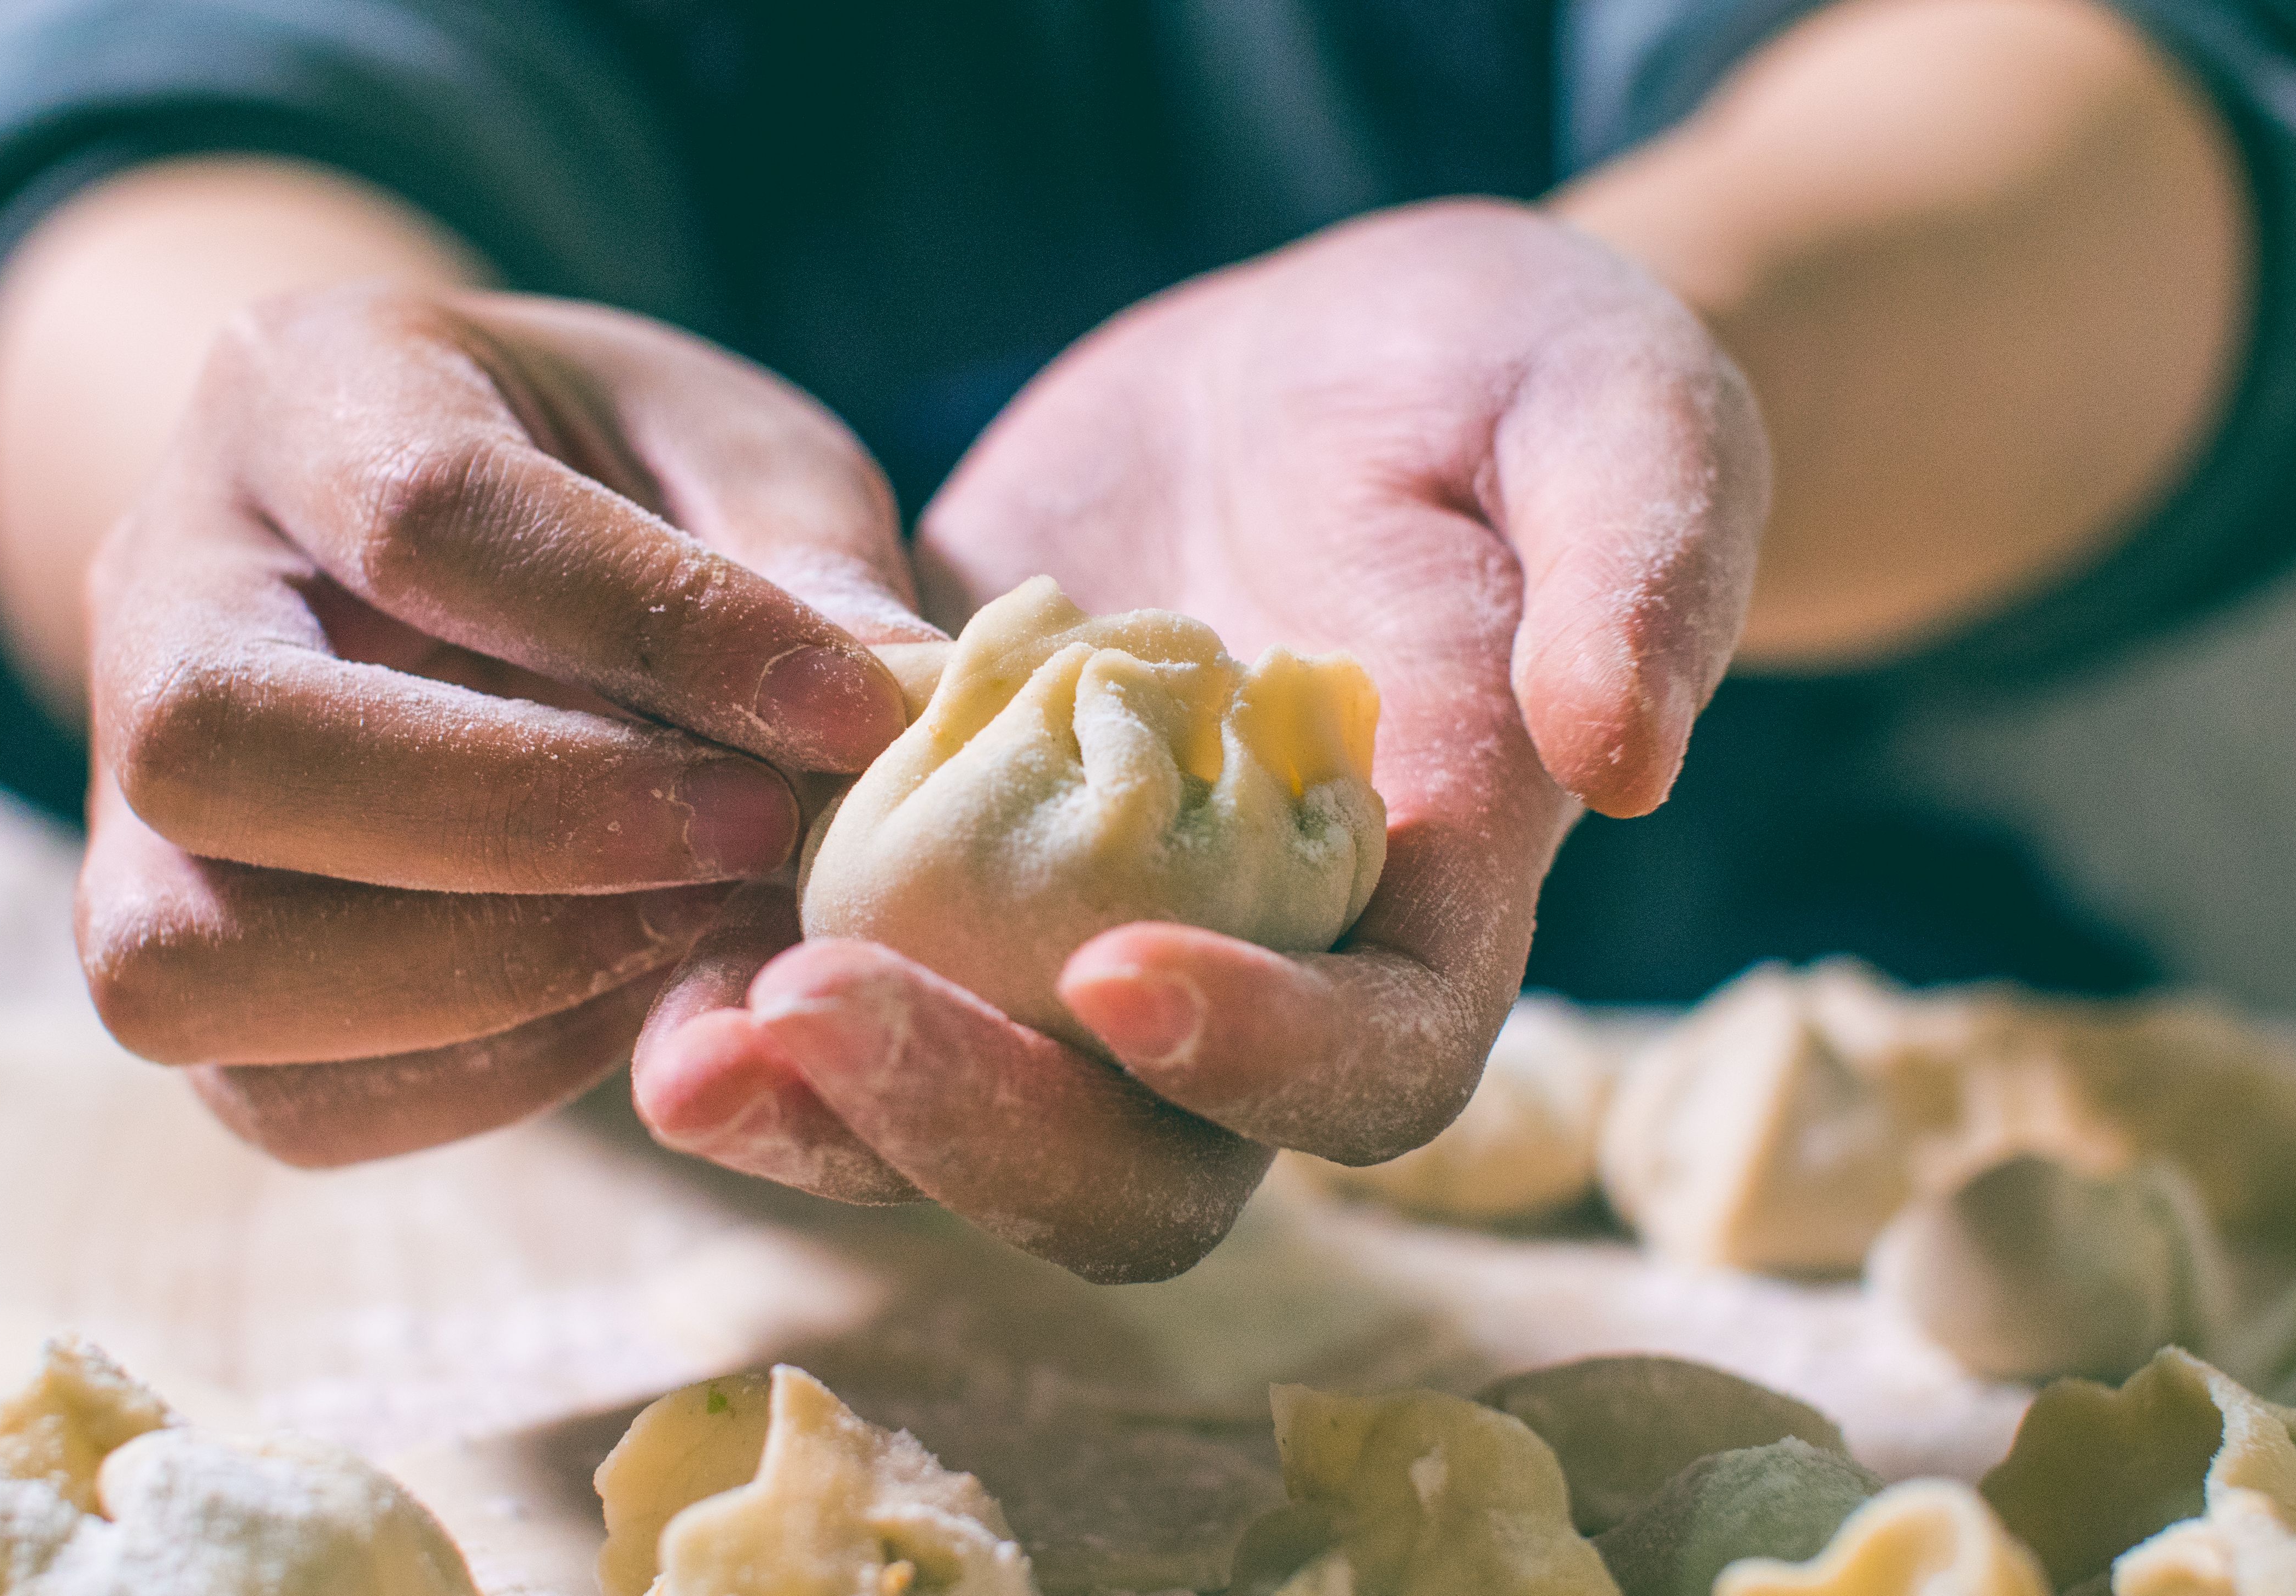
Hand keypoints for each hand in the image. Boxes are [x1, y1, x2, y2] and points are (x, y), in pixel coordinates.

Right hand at [77, 283, 940, 1163]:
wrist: (456, 540)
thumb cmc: (617, 477)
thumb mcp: (732, 449)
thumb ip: (796, 561)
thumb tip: (893, 710)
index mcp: (296, 387)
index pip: (422, 512)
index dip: (651, 628)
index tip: (851, 715)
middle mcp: (154, 585)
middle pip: (214, 741)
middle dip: (516, 821)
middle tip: (755, 836)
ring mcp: (114, 793)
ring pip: (182, 954)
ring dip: (482, 978)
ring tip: (696, 929)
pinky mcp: (170, 956)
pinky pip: (268, 1090)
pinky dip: (472, 1076)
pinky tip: (627, 995)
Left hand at [632, 200, 1768, 1279]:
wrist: (1343, 360)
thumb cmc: (1514, 379)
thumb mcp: (1620, 412)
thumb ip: (1643, 571)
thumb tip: (1626, 761)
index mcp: (1437, 902)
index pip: (1380, 1067)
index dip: (1264, 1059)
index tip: (1118, 973)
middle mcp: (1259, 963)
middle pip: (1143, 1158)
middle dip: (986, 1124)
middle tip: (816, 1011)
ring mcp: (1094, 929)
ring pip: (978, 1117)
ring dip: (832, 1116)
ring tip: (686, 1047)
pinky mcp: (959, 856)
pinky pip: (864, 986)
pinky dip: (758, 1004)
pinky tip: (651, 963)